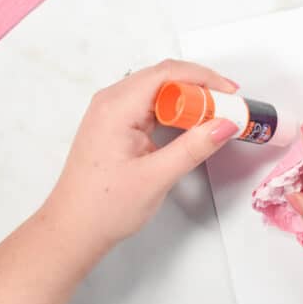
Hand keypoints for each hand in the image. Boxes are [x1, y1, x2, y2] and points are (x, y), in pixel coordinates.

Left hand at [43, 59, 239, 251]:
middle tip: (227, 107)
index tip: (229, 93)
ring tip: (214, 117)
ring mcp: (111, 112)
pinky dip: (175, 111)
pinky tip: (191, 126)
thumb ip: (194, 147)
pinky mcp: (116, 125)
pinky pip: (150, 106)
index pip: (167, 74)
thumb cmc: (102, 207)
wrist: (72, 230)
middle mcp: (110, 102)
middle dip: (200, 87)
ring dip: (189, 100)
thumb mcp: (156, 178)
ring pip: (158, 91)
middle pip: (164, 78)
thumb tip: (225, 124)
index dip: (204, 77)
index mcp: (116, 108)